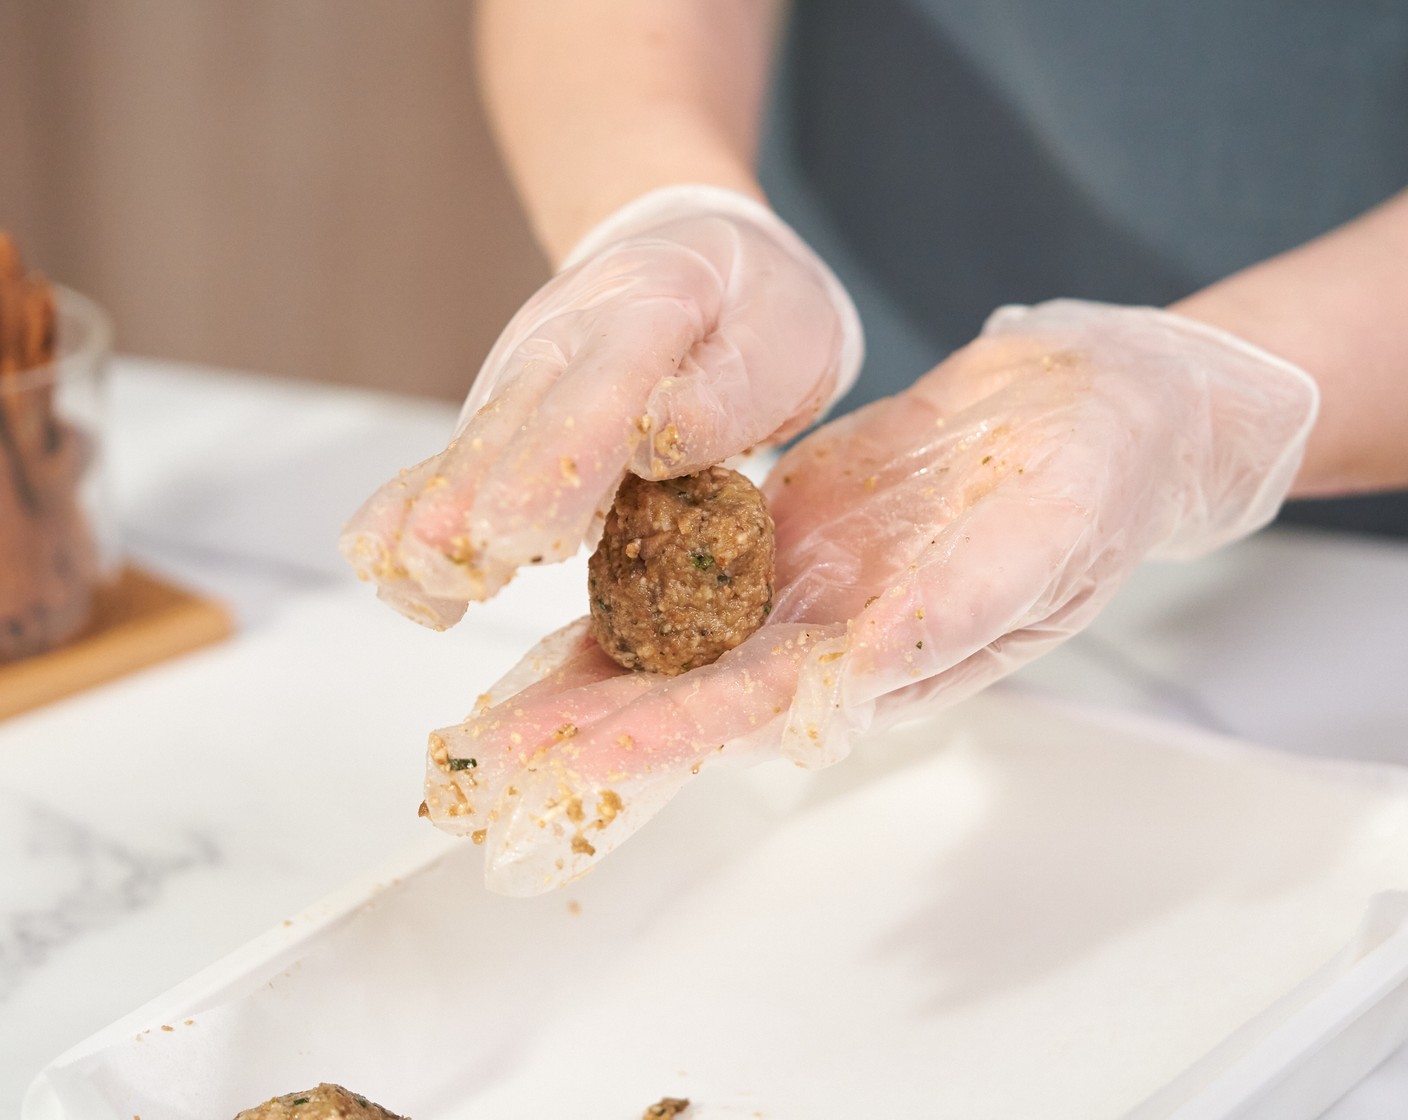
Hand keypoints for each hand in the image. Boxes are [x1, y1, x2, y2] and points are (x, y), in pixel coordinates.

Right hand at [339, 185, 861, 628]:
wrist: (695, 251)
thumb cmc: (751, 309)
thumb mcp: (780, 334)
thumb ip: (726, 393)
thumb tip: (655, 445)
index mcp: (647, 308)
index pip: (598, 392)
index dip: (556, 466)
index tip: (522, 534)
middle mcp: (561, 340)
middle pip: (509, 424)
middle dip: (473, 502)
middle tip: (449, 569)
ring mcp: (518, 375)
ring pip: (464, 448)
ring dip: (431, 518)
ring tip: (414, 587)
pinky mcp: (499, 414)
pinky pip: (448, 465)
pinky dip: (414, 516)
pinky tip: (397, 575)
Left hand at [421, 300, 1317, 894]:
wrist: (1092, 409)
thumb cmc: (1093, 482)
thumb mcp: (1040, 540)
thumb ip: (949, 617)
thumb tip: (851, 691)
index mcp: (884, 659)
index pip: (760, 710)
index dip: (669, 736)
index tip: (580, 758)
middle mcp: (828, 639)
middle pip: (694, 696)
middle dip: (594, 729)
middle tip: (492, 760)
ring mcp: (800, 587)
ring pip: (678, 644)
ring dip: (589, 678)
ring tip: (496, 710)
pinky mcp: (784, 532)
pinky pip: (690, 566)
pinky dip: (621, 592)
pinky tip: (554, 604)